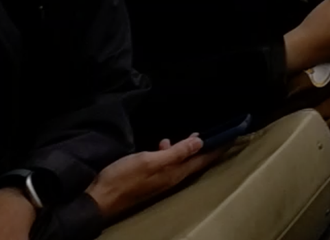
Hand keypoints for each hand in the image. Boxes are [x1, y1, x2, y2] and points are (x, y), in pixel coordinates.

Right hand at [87, 137, 218, 220]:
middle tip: (216, 132)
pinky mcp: (148, 178)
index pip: (203, 159)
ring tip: (191, 135)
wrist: (98, 198)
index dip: (218, 148)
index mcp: (175, 173)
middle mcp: (171, 178)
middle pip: (194, 160)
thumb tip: (201, 142)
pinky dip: (169, 152)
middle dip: (206, 147)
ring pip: (180, 161)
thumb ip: (176, 152)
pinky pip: (166, 163)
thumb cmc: (124, 178)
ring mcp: (159, 180)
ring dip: (187, 148)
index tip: (232, 135)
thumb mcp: (151, 161)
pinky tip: (162, 145)